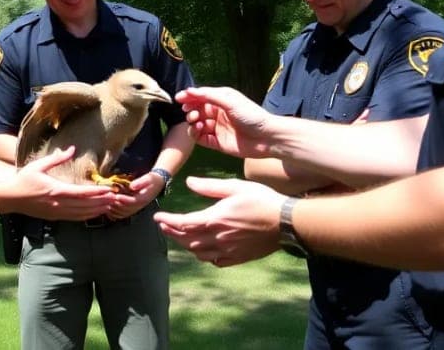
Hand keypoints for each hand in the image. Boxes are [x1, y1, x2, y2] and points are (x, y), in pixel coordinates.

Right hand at [12, 147, 117, 219]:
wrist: (10, 198)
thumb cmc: (24, 179)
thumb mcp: (39, 165)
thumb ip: (57, 158)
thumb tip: (71, 149)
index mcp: (56, 190)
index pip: (81, 193)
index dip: (97, 192)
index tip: (109, 190)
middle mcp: (58, 204)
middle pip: (85, 205)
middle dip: (101, 202)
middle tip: (116, 198)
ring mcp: (56, 212)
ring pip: (81, 214)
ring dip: (96, 210)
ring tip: (109, 206)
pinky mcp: (54, 217)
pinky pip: (74, 218)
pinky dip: (86, 216)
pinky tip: (94, 213)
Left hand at [108, 171, 164, 218]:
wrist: (157, 183)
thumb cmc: (152, 179)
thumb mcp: (149, 178)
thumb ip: (141, 182)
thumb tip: (132, 186)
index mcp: (144, 199)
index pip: (133, 202)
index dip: (124, 200)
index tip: (116, 196)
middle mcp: (139, 205)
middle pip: (126, 209)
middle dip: (116, 204)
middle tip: (108, 198)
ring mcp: (136, 208)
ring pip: (123, 213)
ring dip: (114, 209)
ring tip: (107, 202)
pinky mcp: (132, 208)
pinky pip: (123, 214)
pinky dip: (115, 213)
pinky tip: (109, 208)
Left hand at [153, 176, 285, 266]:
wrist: (285, 222)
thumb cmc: (261, 200)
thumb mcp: (234, 187)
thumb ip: (209, 186)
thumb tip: (188, 182)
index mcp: (214, 219)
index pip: (183, 223)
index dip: (168, 220)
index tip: (157, 217)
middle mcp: (217, 238)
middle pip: (187, 239)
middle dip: (172, 232)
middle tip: (164, 226)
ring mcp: (227, 251)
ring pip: (198, 252)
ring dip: (185, 244)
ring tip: (179, 236)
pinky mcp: (237, 258)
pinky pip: (214, 261)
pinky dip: (204, 255)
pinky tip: (203, 250)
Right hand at [175, 87, 274, 158]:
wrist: (266, 138)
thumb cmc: (251, 115)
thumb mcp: (230, 101)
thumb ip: (209, 96)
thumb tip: (189, 90)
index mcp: (222, 100)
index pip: (201, 97)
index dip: (189, 97)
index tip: (179, 99)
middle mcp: (219, 114)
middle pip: (198, 110)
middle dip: (191, 110)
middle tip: (191, 113)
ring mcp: (218, 129)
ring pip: (198, 125)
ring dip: (193, 123)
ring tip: (196, 122)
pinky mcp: (218, 143)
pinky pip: (202, 138)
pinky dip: (196, 135)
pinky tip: (197, 131)